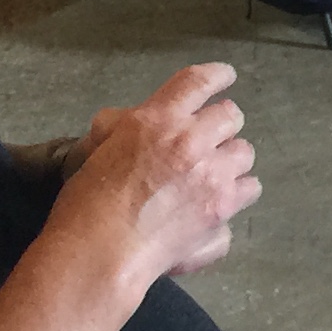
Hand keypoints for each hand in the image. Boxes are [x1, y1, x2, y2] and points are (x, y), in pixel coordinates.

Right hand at [50, 63, 258, 287]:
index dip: (216, 75)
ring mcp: (214, 179)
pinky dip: (233, 199)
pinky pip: (245, 194)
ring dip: (230, 160)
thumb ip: (121, 127)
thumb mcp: (96, 148)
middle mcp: (194, 143)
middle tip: (209, 137)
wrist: (99, 254)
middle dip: (221, 124)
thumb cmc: (86, 202)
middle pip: (230, 116)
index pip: (199, 82)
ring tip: (213, 172)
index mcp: (159, 120)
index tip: (226, 76)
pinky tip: (216, 206)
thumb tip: (132, 122)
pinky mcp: (223, 213)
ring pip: (244, 154)